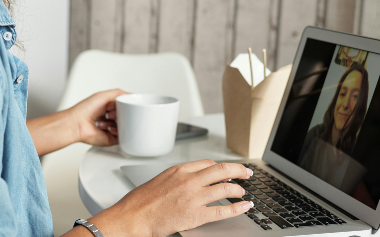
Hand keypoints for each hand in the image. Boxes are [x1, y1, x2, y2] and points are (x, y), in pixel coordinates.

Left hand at [68, 89, 127, 145]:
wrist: (77, 123)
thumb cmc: (84, 110)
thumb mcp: (103, 95)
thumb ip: (119, 93)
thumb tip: (131, 95)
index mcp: (106, 108)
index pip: (122, 107)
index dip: (123, 105)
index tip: (121, 104)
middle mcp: (108, 118)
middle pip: (124, 117)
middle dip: (121, 114)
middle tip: (112, 112)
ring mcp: (109, 129)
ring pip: (124, 127)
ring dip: (118, 122)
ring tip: (108, 119)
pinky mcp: (110, 139)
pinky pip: (122, 137)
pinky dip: (118, 132)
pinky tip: (110, 128)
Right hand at [88, 160, 253, 235]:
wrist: (133, 216)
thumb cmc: (140, 202)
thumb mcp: (159, 180)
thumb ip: (177, 178)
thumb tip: (191, 181)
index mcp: (179, 170)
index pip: (208, 163)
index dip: (222, 167)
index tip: (228, 171)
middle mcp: (189, 180)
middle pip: (223, 169)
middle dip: (239, 170)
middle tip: (247, 173)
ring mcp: (194, 197)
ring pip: (226, 188)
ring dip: (239, 190)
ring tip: (243, 193)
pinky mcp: (196, 215)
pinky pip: (224, 210)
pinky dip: (238, 208)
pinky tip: (245, 207)